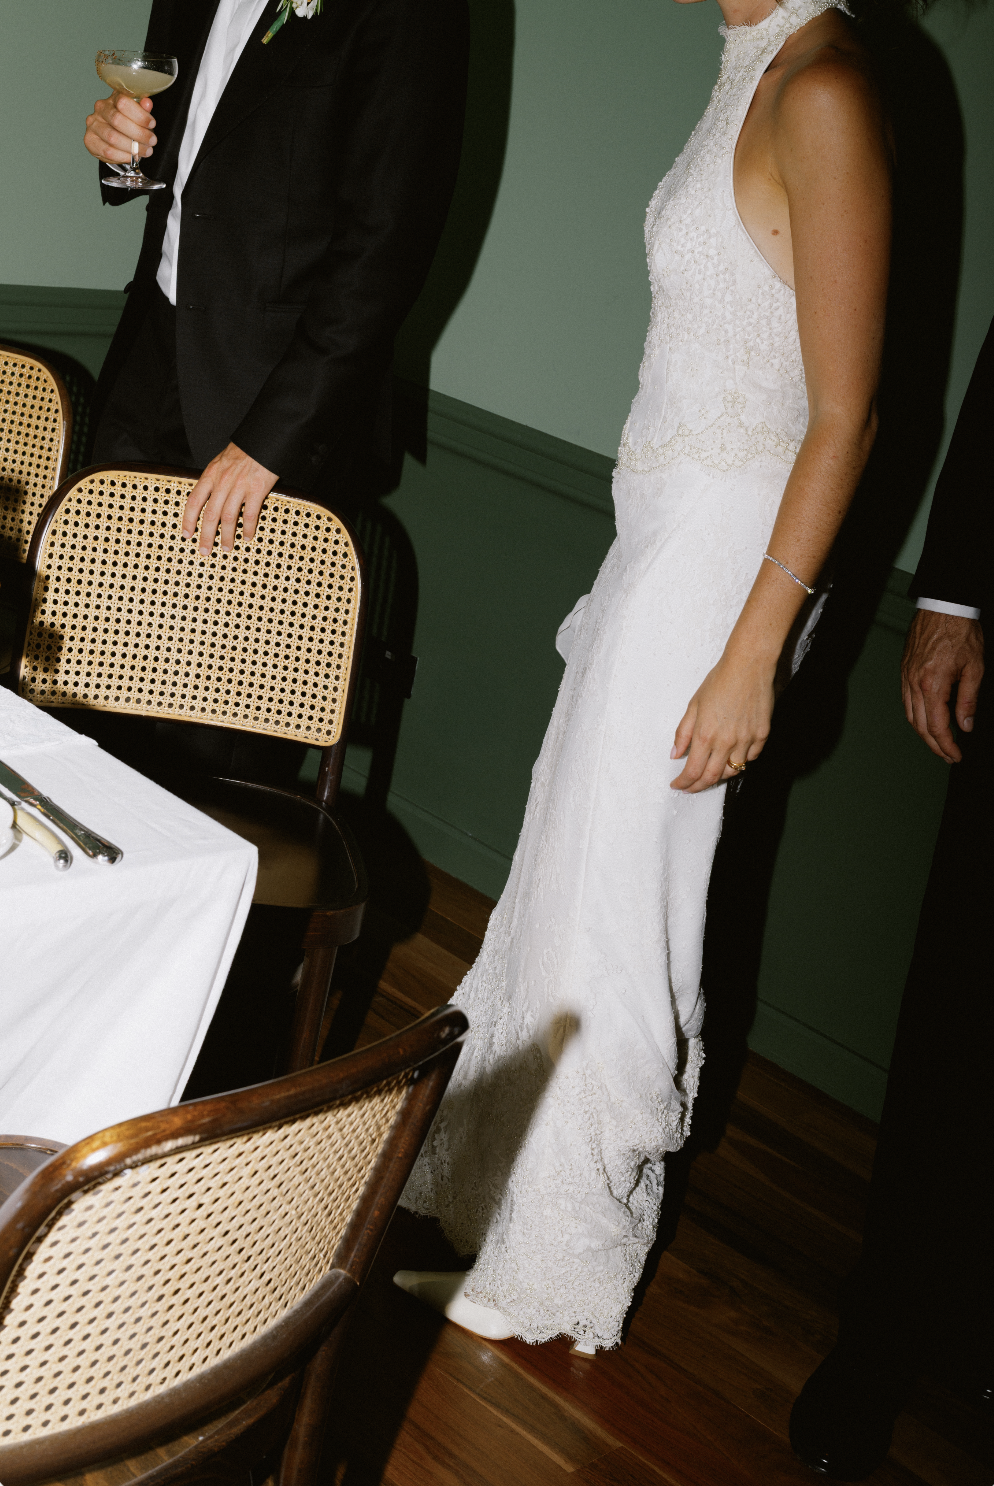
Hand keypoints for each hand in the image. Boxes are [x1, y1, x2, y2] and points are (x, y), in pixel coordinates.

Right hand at [85, 93, 156, 165]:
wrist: (112, 138)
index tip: (151, 124)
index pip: (123, 101)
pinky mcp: (90, 140)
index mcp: (113, 99)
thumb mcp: (138, 115)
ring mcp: (93, 124)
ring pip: (112, 137)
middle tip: (152, 141)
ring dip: (132, 147)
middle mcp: (101, 109)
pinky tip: (131, 156)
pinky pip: (107, 150)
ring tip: (145, 150)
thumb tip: (147, 103)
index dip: (139, 114)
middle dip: (139, 133)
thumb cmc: (127, 124)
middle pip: (117, 120)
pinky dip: (123, 156)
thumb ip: (142, 109)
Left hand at [183, 444, 278, 553]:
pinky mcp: (257, 489)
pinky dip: (248, 528)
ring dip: (227, 536)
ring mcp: (240, 486)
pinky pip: (250, 514)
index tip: (187, 534)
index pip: (194, 500)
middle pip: (210, 514)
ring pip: (228, 517)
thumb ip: (214, 479)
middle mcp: (222, 481)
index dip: (188, 520)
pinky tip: (247, 536)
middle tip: (205, 551)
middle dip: (206, 536)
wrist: (263, 440)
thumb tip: (207, 497)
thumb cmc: (243, 451)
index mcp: (211, 474)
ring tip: (227, 548)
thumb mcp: (221, 461)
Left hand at [670, 651, 774, 791]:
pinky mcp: (762, 735)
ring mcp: (746, 740)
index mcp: (705, 735)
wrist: (749, 666)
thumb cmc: (720, 681)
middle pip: (711, 777)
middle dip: (698, 787)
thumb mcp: (693, 705)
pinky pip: (751, 757)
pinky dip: (740, 760)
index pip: (692, 772)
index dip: (684, 783)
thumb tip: (675, 753)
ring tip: (711, 770)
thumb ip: (683, 732)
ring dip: (719, 774)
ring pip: (733, 771)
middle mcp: (726, 742)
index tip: (678, 785)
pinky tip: (733, 755)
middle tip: (690, 787)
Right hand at [901, 609, 983, 762]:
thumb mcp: (974, 667)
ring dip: (922, 733)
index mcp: (933, 684)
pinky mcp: (904, 670)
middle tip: (947, 755)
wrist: (943, 607)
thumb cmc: (959, 631)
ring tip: (937, 742)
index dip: (947, 745)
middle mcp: (914, 683)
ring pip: (910, 715)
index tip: (955, 755)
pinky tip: (924, 718)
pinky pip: (906, 701)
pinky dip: (914, 716)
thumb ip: (968, 699)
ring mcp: (906, 677)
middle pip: (920, 726)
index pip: (937, 726)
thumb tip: (966, 724)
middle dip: (934, 745)